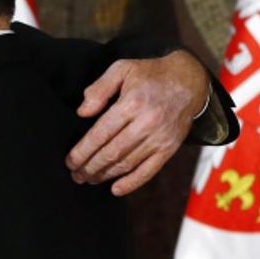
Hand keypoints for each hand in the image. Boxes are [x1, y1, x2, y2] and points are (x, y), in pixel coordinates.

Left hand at [66, 51, 207, 195]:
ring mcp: (160, 138)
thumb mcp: (123, 69)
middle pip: (112, 152)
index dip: (83, 150)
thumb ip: (100, 88)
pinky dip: (132, 182)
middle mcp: (147, 123)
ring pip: (127, 163)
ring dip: (105, 175)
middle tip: (75, 175)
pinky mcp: (170, 148)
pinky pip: (149, 170)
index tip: (70, 161)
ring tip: (89, 179)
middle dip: (90, 167)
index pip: (101, 134)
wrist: (190, 81)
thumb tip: (82, 112)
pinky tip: (116, 189)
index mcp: (132, 103)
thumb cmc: (151, 75)